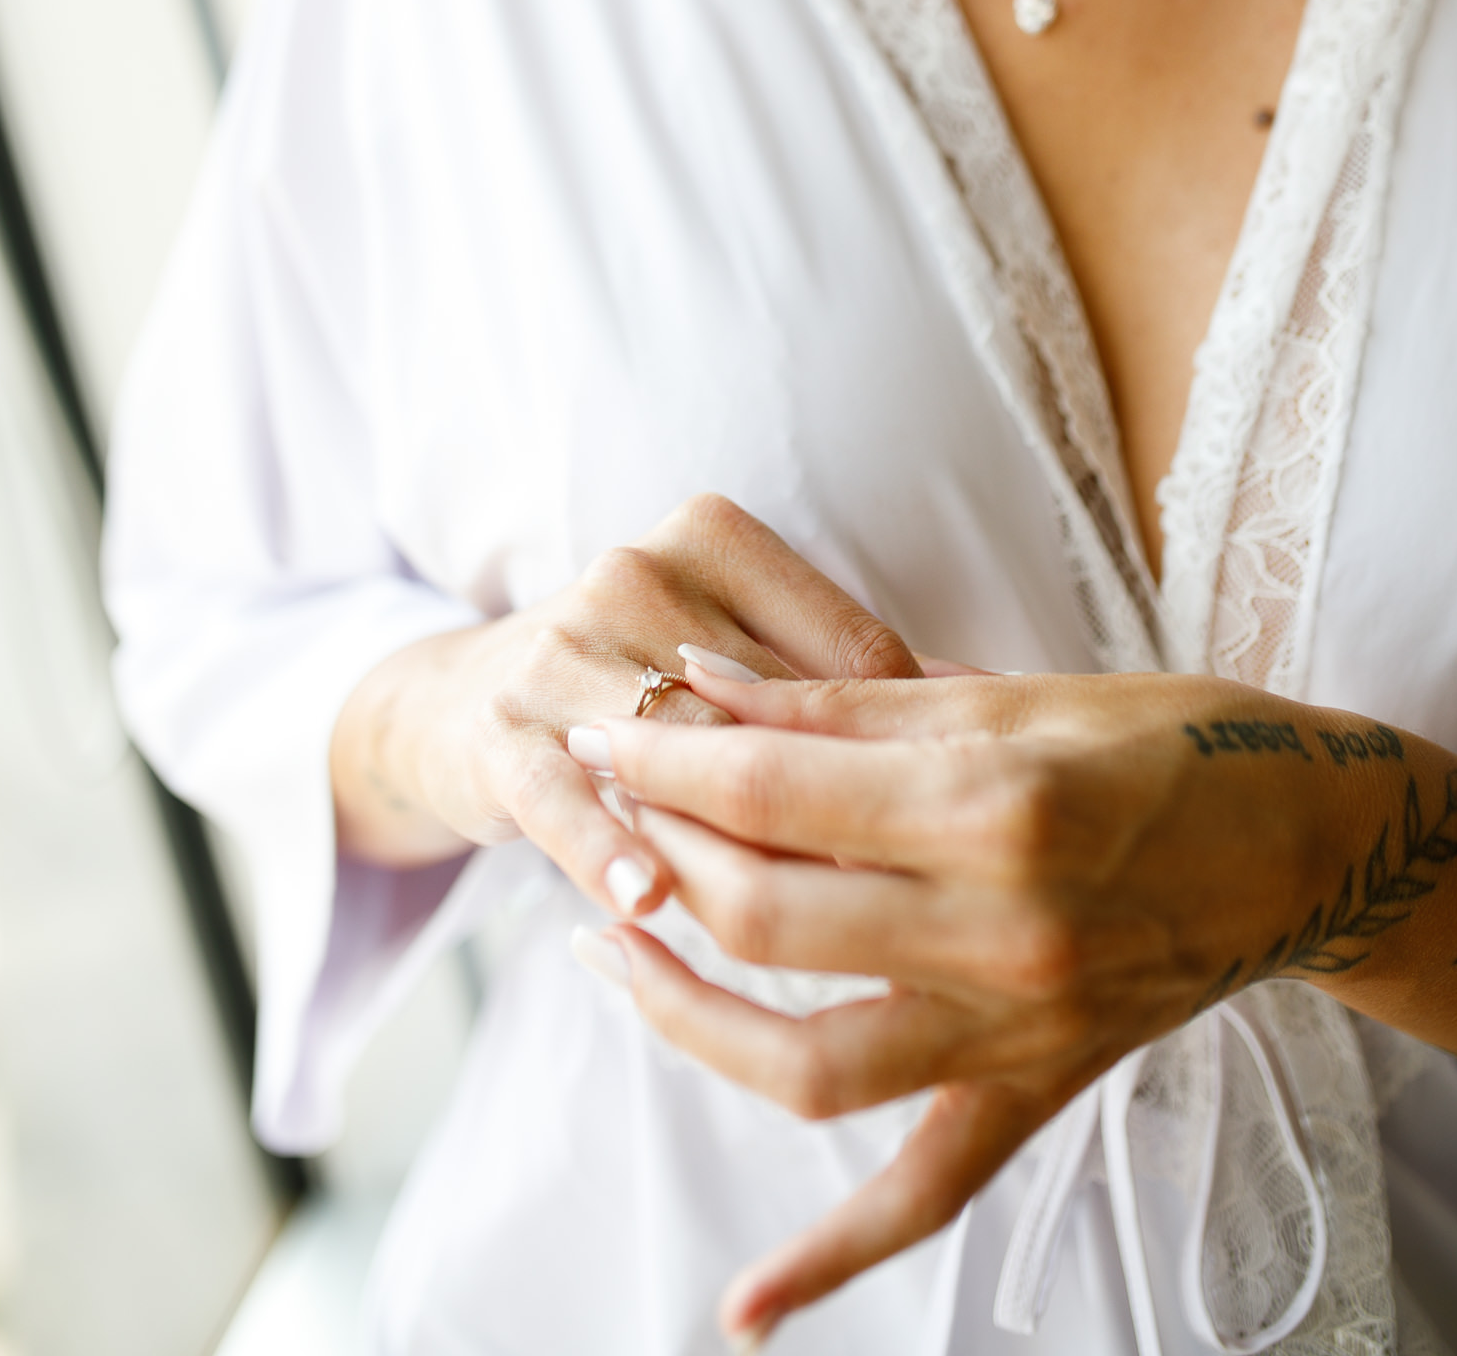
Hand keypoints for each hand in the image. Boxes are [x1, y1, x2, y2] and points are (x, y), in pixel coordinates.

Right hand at [328, 495, 919, 925]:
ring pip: (678, 760)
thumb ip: (840, 684)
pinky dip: (608, 847)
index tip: (962, 834)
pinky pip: (564, 795)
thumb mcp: (735, 652)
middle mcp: (636, 571)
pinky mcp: (496, 729)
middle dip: (837, 815)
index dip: (909, 751)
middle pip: (770, 712)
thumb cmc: (643, 683)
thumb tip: (996, 725)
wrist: (460, 703)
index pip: (847, 651)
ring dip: (738, 846)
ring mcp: (560, 646)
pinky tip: (649, 900)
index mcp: (715, 536)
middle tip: (912, 901)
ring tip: (808, 920)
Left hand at [581, 667, 1339, 1345]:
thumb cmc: (1168, 738)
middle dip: (658, 852)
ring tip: (613, 949)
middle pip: (765, 917)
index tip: (607, 728)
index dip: (669, 759)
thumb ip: (841, 700)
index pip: (776, 794)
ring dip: (684, 1013)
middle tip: (603, 801)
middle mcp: (998, 932)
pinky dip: (828, 1260)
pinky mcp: (1035, 1094)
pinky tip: (745, 1311)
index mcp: (994, 803)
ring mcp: (1015, 1032)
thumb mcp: (1005, 690)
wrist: (1307, 841)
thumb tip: (703, 688)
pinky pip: (920, 1198)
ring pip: (805, 1062)